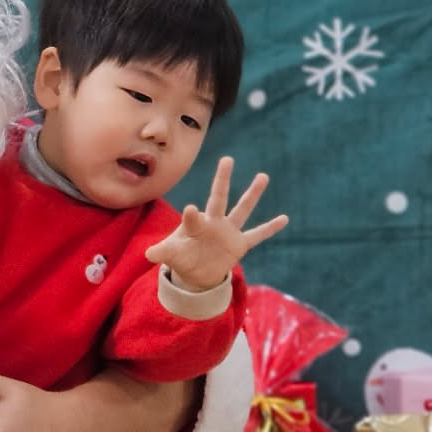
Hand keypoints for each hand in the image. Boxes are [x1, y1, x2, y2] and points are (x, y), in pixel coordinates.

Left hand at [143, 155, 287, 291]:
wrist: (197, 272)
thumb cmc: (182, 257)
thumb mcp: (171, 255)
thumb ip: (162, 252)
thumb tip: (148, 254)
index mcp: (195, 225)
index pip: (193, 218)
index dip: (192, 215)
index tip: (191, 210)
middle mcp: (214, 223)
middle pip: (219, 198)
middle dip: (222, 180)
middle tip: (227, 159)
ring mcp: (228, 231)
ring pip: (243, 209)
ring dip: (253, 194)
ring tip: (263, 176)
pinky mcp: (240, 244)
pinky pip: (258, 234)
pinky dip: (270, 228)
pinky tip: (284, 218)